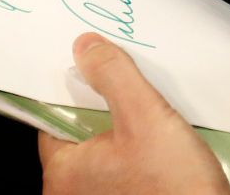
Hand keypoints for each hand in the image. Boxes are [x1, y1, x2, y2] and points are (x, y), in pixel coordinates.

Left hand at [38, 34, 229, 194]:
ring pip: (103, 156)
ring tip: (150, 122)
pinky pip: (121, 175)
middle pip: (79, 138)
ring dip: (123, 138)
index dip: (75, 95)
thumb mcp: (145, 115)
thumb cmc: (176, 188)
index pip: (53, 121)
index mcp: (63, 175)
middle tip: (130, 99)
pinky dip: (136, 159)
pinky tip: (159, 149)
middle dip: (104, 116)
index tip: (95, 78)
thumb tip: (85, 47)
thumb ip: (112, 76)